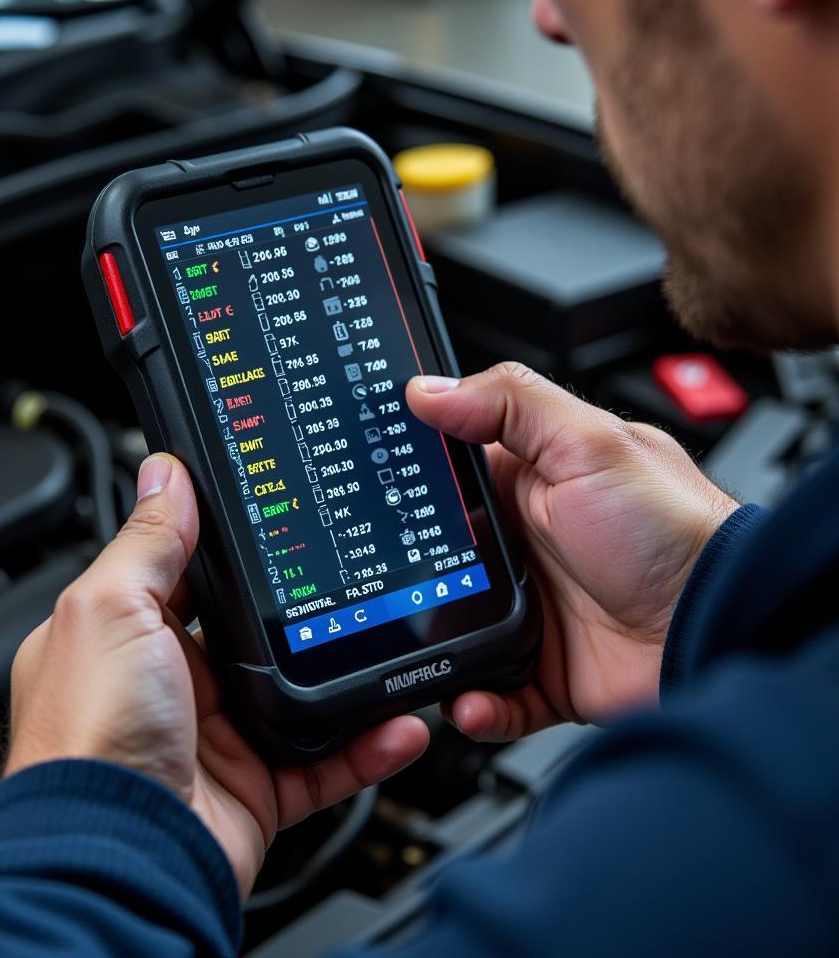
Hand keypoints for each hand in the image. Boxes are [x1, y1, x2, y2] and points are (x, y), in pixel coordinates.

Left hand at [6, 454, 428, 894]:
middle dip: (301, 613)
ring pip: (301, 695)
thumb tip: (165, 476)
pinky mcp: (256, 787)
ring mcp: (218, 736)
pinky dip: (366, 746)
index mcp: (130, 635)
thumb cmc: (88, 738)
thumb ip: (147, 544)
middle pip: (253, 633)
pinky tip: (398, 724)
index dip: (231, 547)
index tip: (281, 516)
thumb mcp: (111, 611)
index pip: (190, 574)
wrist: (115, 858)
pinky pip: (326, 762)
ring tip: (391, 648)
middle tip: (351, 578)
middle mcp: (173, 683)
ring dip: (348, 678)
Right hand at [407, 363, 737, 741]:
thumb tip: (430, 389)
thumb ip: (510, 405)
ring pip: (454, 629)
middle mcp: (526, 547)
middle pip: (440, 559)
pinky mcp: (545, 670)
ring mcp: (534, 610)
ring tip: (417, 652)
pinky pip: (492, 691)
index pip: (449, 476)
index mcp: (530, 485)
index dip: (409, 481)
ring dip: (433, 646)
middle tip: (382, 585)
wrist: (721, 627)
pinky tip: (471, 698)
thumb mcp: (590, 446)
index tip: (369, 491)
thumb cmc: (674, 530)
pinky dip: (476, 702)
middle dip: (409, 575)